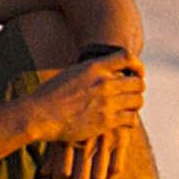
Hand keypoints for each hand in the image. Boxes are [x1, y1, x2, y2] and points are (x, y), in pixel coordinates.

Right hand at [16, 48, 148, 160]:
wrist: (40, 115)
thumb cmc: (51, 96)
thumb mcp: (72, 74)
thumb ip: (91, 72)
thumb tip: (104, 73)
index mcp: (94, 67)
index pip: (127, 57)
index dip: (137, 65)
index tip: (138, 73)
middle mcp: (104, 83)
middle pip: (138, 83)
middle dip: (137, 89)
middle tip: (132, 95)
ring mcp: (107, 102)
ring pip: (138, 101)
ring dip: (135, 105)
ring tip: (129, 108)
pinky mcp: (107, 121)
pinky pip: (132, 119)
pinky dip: (130, 120)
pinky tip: (123, 122)